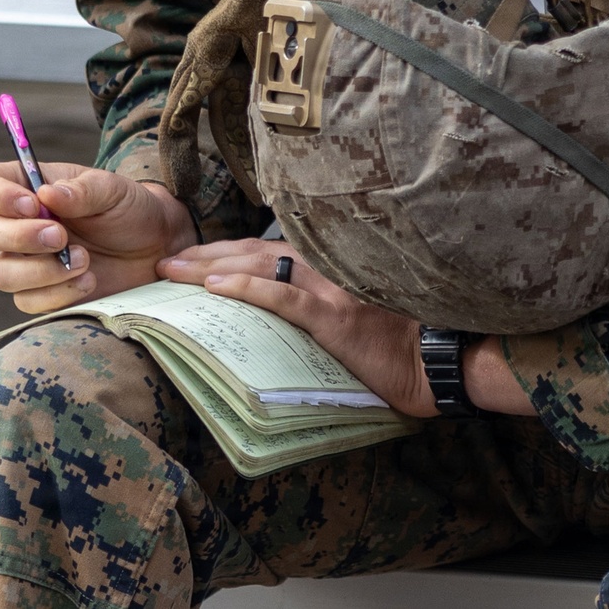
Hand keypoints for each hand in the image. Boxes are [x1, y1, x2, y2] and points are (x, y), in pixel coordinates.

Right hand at [0, 160, 197, 312]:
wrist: (156, 247)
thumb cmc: (129, 208)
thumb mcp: (113, 189)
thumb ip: (82, 190)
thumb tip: (46, 195)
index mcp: (24, 188)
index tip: (31, 204)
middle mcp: (16, 225)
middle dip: (18, 236)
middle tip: (61, 236)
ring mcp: (26, 262)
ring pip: (2, 273)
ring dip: (42, 270)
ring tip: (85, 259)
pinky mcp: (43, 294)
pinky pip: (28, 302)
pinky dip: (58, 294)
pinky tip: (88, 280)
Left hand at [157, 239, 439, 416]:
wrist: (440, 357)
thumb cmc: (406, 339)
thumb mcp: (364, 311)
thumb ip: (329, 304)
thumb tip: (289, 317)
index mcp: (333, 266)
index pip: (269, 251)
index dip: (228, 252)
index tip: (196, 258)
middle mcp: (329, 268)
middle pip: (255, 253)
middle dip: (207, 255)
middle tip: (168, 262)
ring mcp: (332, 289)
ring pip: (260, 267)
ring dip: (212, 268)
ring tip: (175, 273)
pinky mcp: (335, 316)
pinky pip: (283, 297)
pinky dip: (247, 289)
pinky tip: (216, 289)